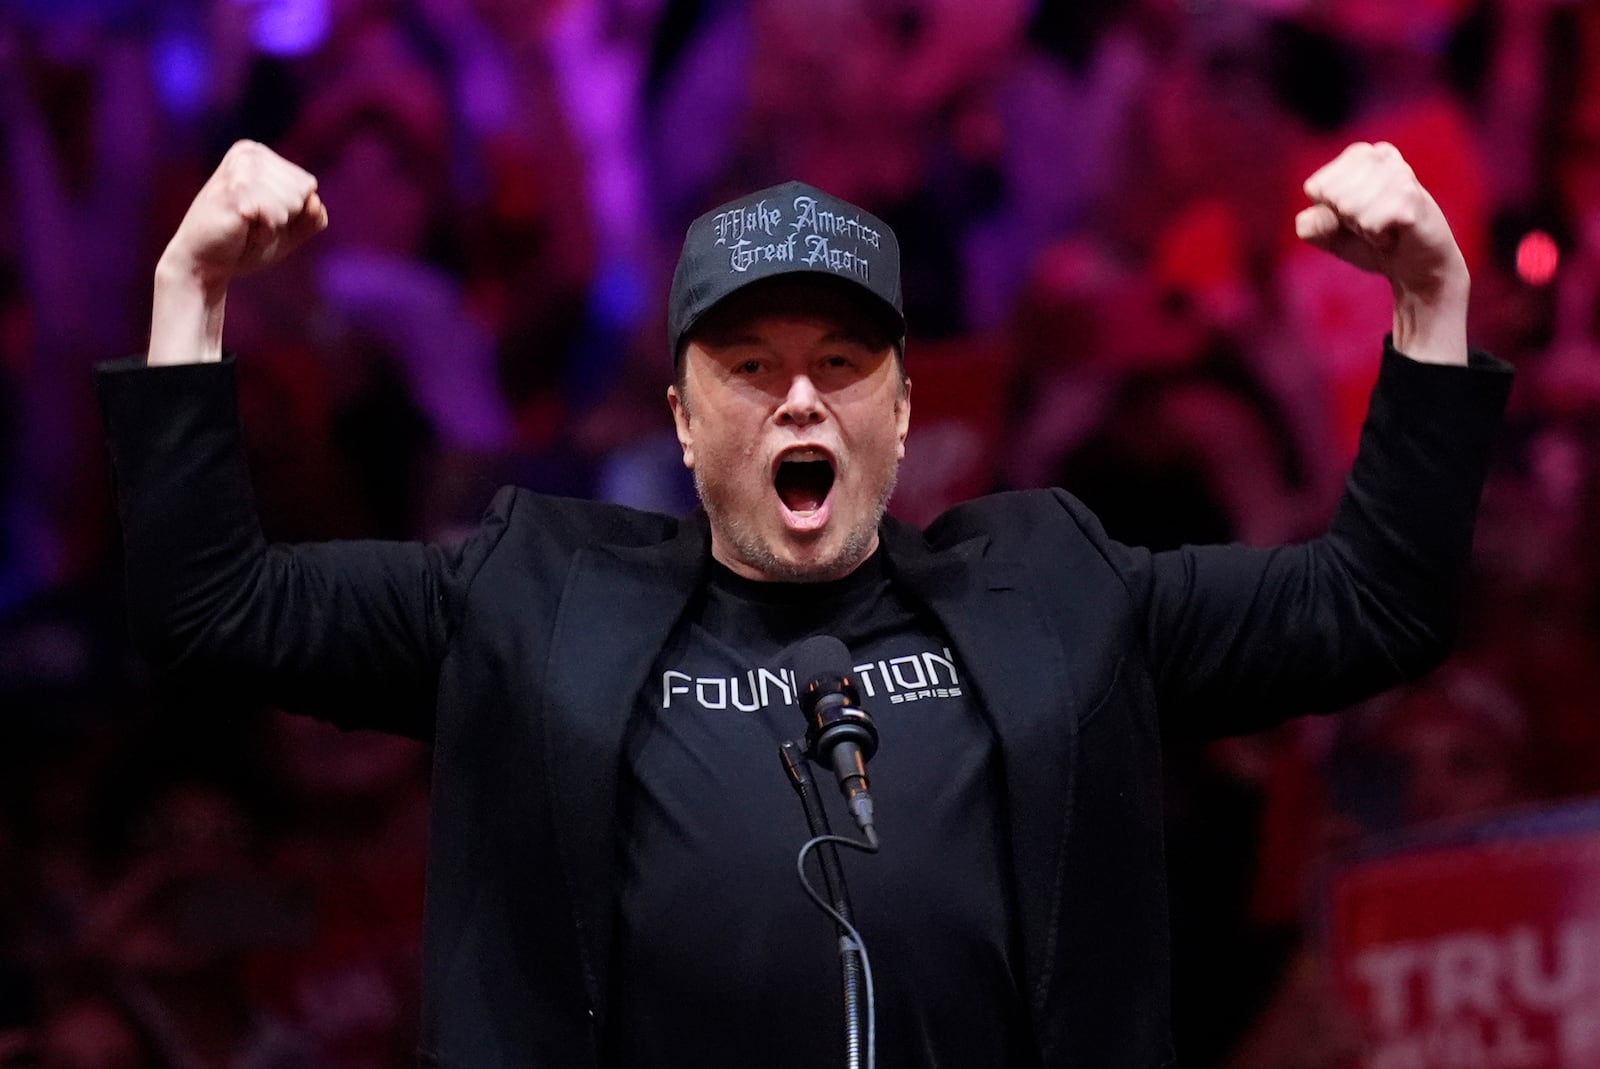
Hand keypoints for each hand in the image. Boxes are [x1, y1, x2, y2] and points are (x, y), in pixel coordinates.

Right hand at [157, 139, 326, 295]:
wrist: (204, 263)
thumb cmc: (245, 243)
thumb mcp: (289, 229)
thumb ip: (312, 216)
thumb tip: (315, 200)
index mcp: (258, 154)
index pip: (307, 184)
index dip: (292, 213)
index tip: (261, 216)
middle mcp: (248, 153)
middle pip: (303, 191)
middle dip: (284, 218)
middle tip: (252, 224)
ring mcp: (240, 169)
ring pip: (293, 203)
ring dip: (273, 226)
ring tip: (246, 227)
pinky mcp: (235, 191)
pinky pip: (276, 217)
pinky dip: (265, 234)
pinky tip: (242, 231)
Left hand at [1296, 141, 1465, 299]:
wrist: (1415, 266)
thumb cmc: (1369, 244)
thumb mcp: (1329, 235)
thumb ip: (1310, 227)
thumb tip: (1319, 215)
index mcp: (1357, 155)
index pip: (1315, 187)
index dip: (1328, 213)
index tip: (1354, 217)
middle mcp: (1379, 154)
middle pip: (1330, 196)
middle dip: (1346, 220)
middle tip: (1373, 222)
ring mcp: (1398, 173)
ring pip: (1349, 207)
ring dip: (1364, 229)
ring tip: (1385, 226)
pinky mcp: (1411, 195)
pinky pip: (1369, 222)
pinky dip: (1377, 237)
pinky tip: (1395, 233)